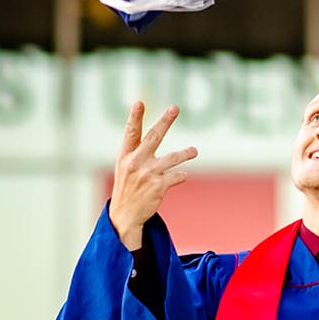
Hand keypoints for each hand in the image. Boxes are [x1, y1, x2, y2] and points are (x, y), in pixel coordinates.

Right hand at [109, 102, 196, 250]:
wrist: (124, 216)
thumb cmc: (127, 188)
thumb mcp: (125, 168)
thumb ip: (136, 151)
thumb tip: (154, 132)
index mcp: (125, 156)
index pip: (131, 133)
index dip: (135, 117)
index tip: (139, 103)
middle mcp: (135, 163)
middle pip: (153, 137)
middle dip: (165, 122)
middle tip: (174, 108)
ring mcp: (147, 174)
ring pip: (172, 158)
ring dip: (186, 154)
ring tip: (194, 151)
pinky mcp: (158, 186)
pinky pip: (176, 176)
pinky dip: (181, 176)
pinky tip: (182, 176)